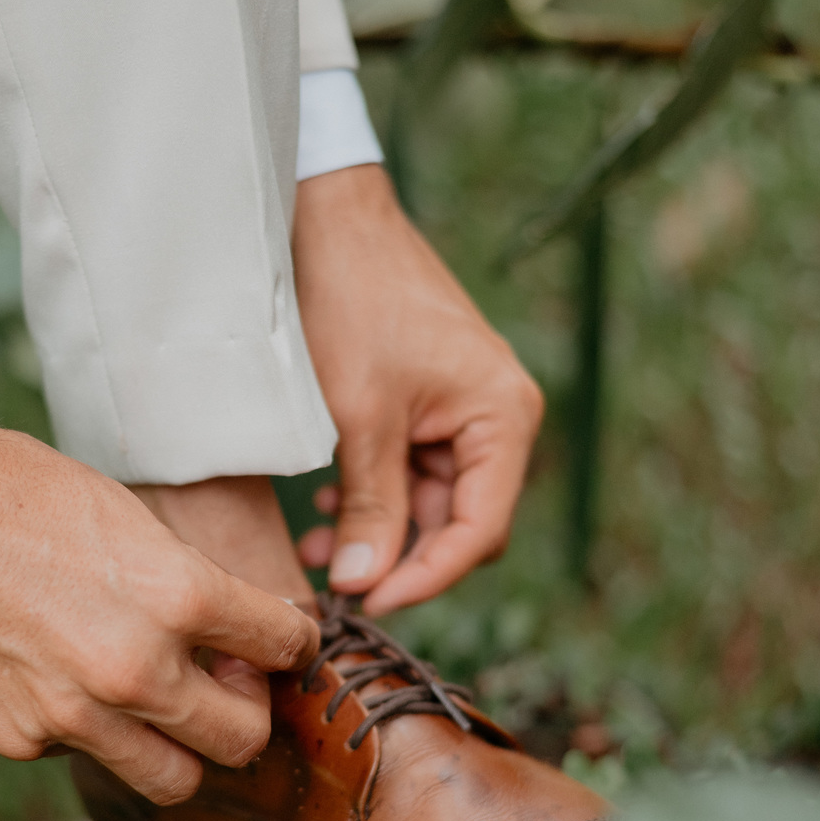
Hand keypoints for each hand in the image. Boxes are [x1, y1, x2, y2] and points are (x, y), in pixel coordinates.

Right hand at [0, 411, 317, 803]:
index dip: (291, 645)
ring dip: (182, 747)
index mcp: (181, 598)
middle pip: (243, 739)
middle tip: (223, 681)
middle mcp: (137, 669)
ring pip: (176, 779)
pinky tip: (68, 678)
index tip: (277, 645)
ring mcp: (77, 715)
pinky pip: (88, 757)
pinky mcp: (22, 738)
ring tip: (160, 703)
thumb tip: (237, 643)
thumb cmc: (26, 494)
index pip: (286, 648)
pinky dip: (93, 732)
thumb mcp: (137, 522)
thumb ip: (193, 592)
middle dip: (244, 710)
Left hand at [292, 164, 543, 617]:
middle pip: (458, 523)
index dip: (426, 577)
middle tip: (334, 585)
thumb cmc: (352, 300)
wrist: (325, 217)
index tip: (368, 603)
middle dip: (396, 557)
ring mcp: (462, 409)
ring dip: (376, 532)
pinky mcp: (426, 402)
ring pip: (427, 503)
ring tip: (314, 549)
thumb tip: (362, 584)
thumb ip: (369, 506)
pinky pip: (408, 471)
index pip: (480, 531)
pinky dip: (370, 496)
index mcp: (504, 416)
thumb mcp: (359, 417)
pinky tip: (323, 508)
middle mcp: (498, 416)